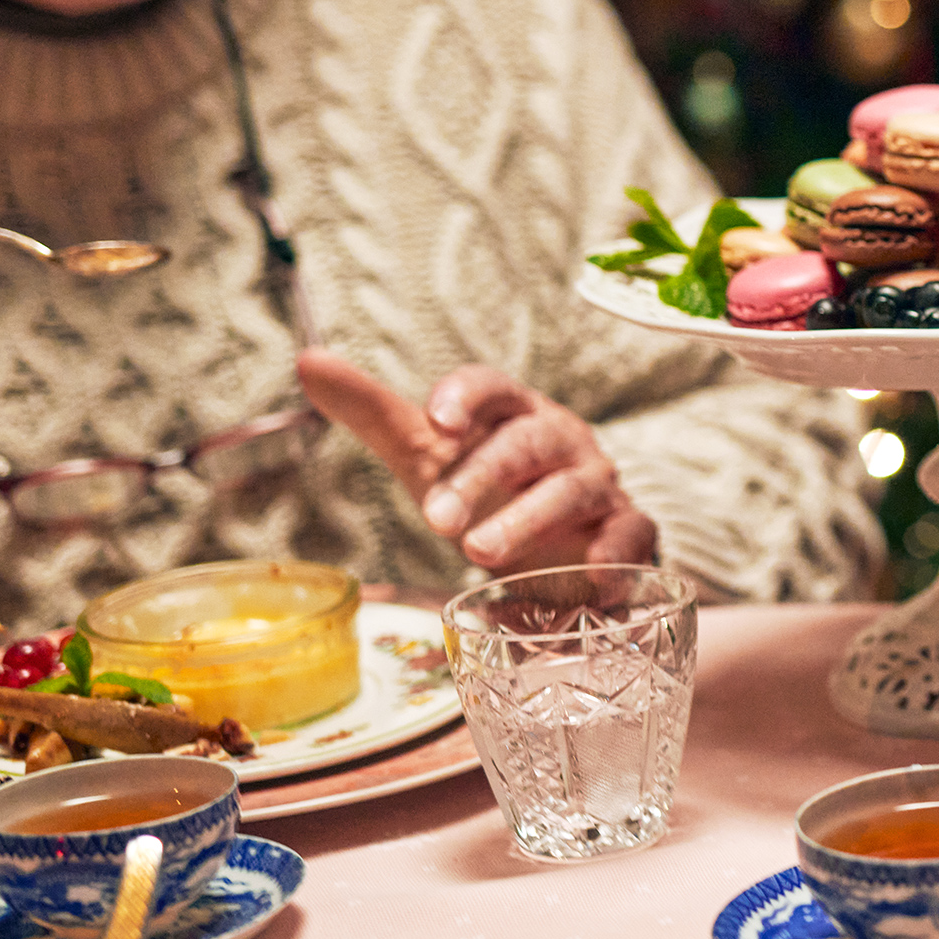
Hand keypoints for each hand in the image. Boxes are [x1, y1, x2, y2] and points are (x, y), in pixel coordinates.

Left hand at [296, 348, 656, 572]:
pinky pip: (630, 536)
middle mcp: (561, 440)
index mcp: (513, 413)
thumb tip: (308, 361)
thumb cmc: (490, 489)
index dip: (466, 397)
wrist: (559, 545)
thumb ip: (374, 412)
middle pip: (527, 443)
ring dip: (528, 520)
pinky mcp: (627, 532)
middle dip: (482, 477)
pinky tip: (592, 577)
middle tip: (436, 521)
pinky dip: (615, 555)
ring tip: (478, 554)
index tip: (436, 419)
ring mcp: (597, 485)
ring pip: (571, 490)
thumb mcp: (429, 454)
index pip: (493, 387)